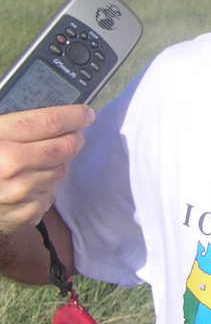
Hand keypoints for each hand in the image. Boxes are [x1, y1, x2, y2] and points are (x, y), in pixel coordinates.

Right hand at [0, 105, 93, 235]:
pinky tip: (24, 184)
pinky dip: (43, 187)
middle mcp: (11, 165)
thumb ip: (12, 122)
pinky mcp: (27, 212)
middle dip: (73, 138)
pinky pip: (50, 193)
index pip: (51, 121)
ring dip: (55, 163)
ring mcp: (21, 192)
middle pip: (65, 146)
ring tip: (32, 162)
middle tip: (72, 134)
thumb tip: (51, 111)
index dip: (74, 115)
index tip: (85, 114)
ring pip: (60, 169)